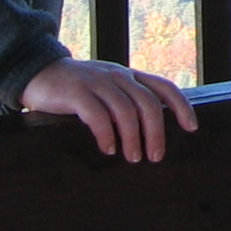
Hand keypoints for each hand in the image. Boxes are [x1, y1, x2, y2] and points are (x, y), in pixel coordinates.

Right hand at [20, 58, 196, 161]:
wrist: (38, 73)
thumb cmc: (78, 89)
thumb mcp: (107, 89)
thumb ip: (127, 102)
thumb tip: (151, 133)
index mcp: (129, 76)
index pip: (164, 87)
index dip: (182, 106)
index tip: (191, 128)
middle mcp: (118, 76)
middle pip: (148, 103)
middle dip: (156, 132)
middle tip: (154, 157)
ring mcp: (97, 82)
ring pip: (125, 110)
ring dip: (132, 137)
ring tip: (132, 157)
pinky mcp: (76, 91)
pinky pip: (97, 114)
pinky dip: (106, 133)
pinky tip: (108, 148)